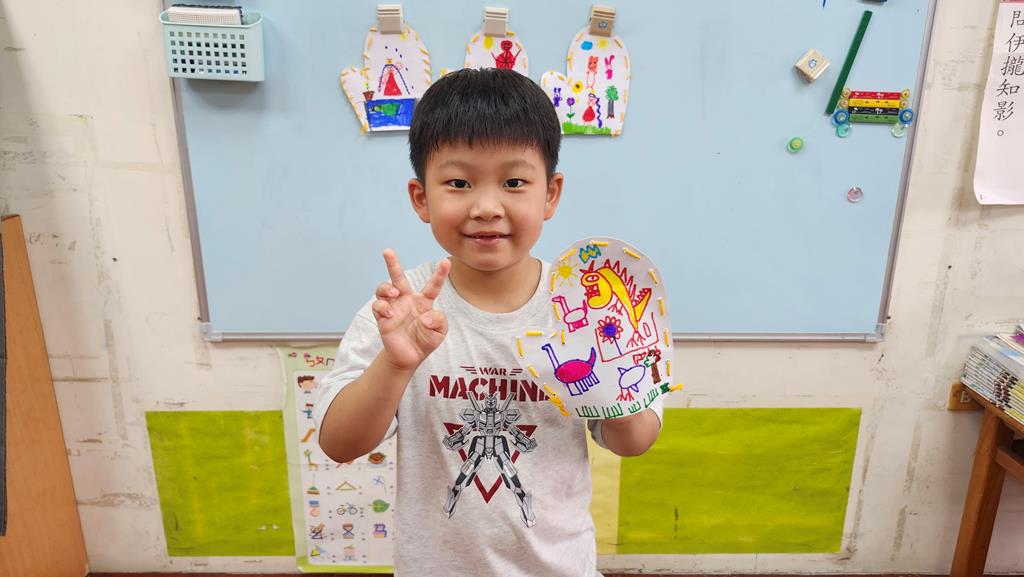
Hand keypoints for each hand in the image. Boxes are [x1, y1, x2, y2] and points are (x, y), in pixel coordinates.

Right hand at [371, 249, 450, 370]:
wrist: (410, 357)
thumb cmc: (425, 340)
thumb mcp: (440, 331)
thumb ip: (439, 321)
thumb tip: (425, 318)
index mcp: (423, 301)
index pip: (432, 285)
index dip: (440, 274)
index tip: (447, 262)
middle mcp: (406, 300)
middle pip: (397, 277)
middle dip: (392, 263)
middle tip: (387, 251)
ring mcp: (393, 307)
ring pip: (384, 288)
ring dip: (387, 288)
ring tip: (394, 294)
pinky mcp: (383, 317)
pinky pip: (378, 306)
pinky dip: (383, 308)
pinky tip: (390, 315)